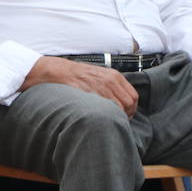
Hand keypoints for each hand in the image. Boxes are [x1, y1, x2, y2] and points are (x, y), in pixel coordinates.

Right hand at [21, 55, 137, 115]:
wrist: (58, 71)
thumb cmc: (76, 75)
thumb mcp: (98, 75)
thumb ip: (112, 85)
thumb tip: (122, 101)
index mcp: (114, 76)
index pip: (133, 96)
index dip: (132, 108)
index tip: (126, 114)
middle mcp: (110, 80)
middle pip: (129, 103)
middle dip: (126, 114)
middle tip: (118, 120)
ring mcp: (100, 86)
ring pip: (119, 107)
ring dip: (116, 116)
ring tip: (108, 120)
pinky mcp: (90, 92)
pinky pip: (104, 108)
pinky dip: (104, 114)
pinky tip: (99, 116)